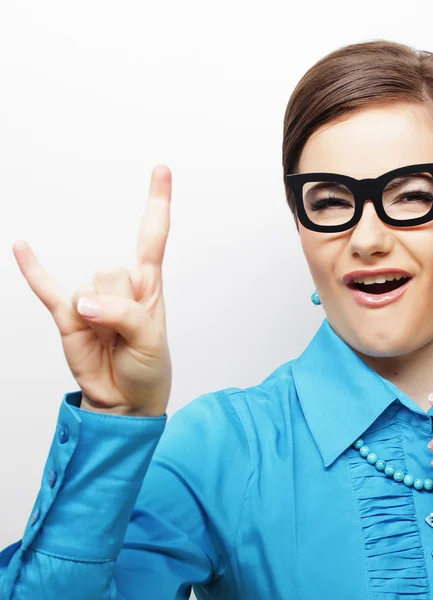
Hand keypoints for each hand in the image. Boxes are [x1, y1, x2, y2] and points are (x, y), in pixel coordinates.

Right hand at [13, 165, 172, 416]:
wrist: (126, 401)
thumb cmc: (148, 368)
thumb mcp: (150, 341)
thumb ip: (122, 315)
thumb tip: (82, 303)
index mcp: (148, 286)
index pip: (152, 236)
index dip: (157, 203)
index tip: (162, 169)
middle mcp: (119, 286)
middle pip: (112, 269)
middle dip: (119, 302)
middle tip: (125, 332)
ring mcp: (90, 299)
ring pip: (88, 288)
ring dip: (98, 316)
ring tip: (108, 339)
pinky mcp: (66, 316)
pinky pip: (46, 288)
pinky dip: (33, 270)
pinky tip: (21, 247)